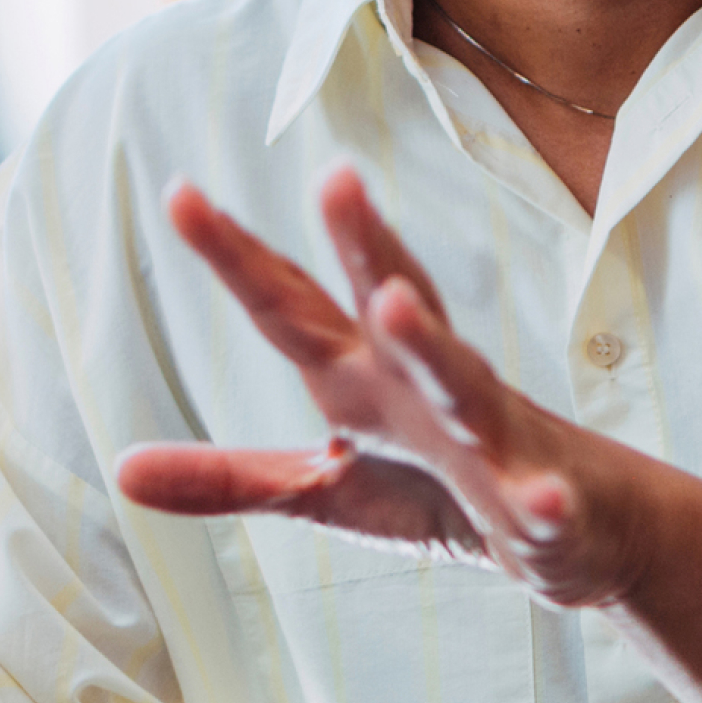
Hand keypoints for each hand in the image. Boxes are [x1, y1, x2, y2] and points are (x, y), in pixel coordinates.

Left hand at [114, 169, 654, 606]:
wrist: (580, 523)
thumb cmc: (445, 489)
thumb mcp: (328, 488)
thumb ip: (232, 478)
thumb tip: (121, 471)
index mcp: (369, 380)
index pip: (297, 307)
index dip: (240, 256)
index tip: (179, 194)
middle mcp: (431, 388)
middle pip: (396, 304)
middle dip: (365, 245)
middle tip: (334, 180)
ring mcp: (496, 441)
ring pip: (465, 384)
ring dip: (431, 341)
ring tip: (393, 303)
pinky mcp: (547, 506)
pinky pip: (544, 503)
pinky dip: (542, 501)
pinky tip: (538, 503)